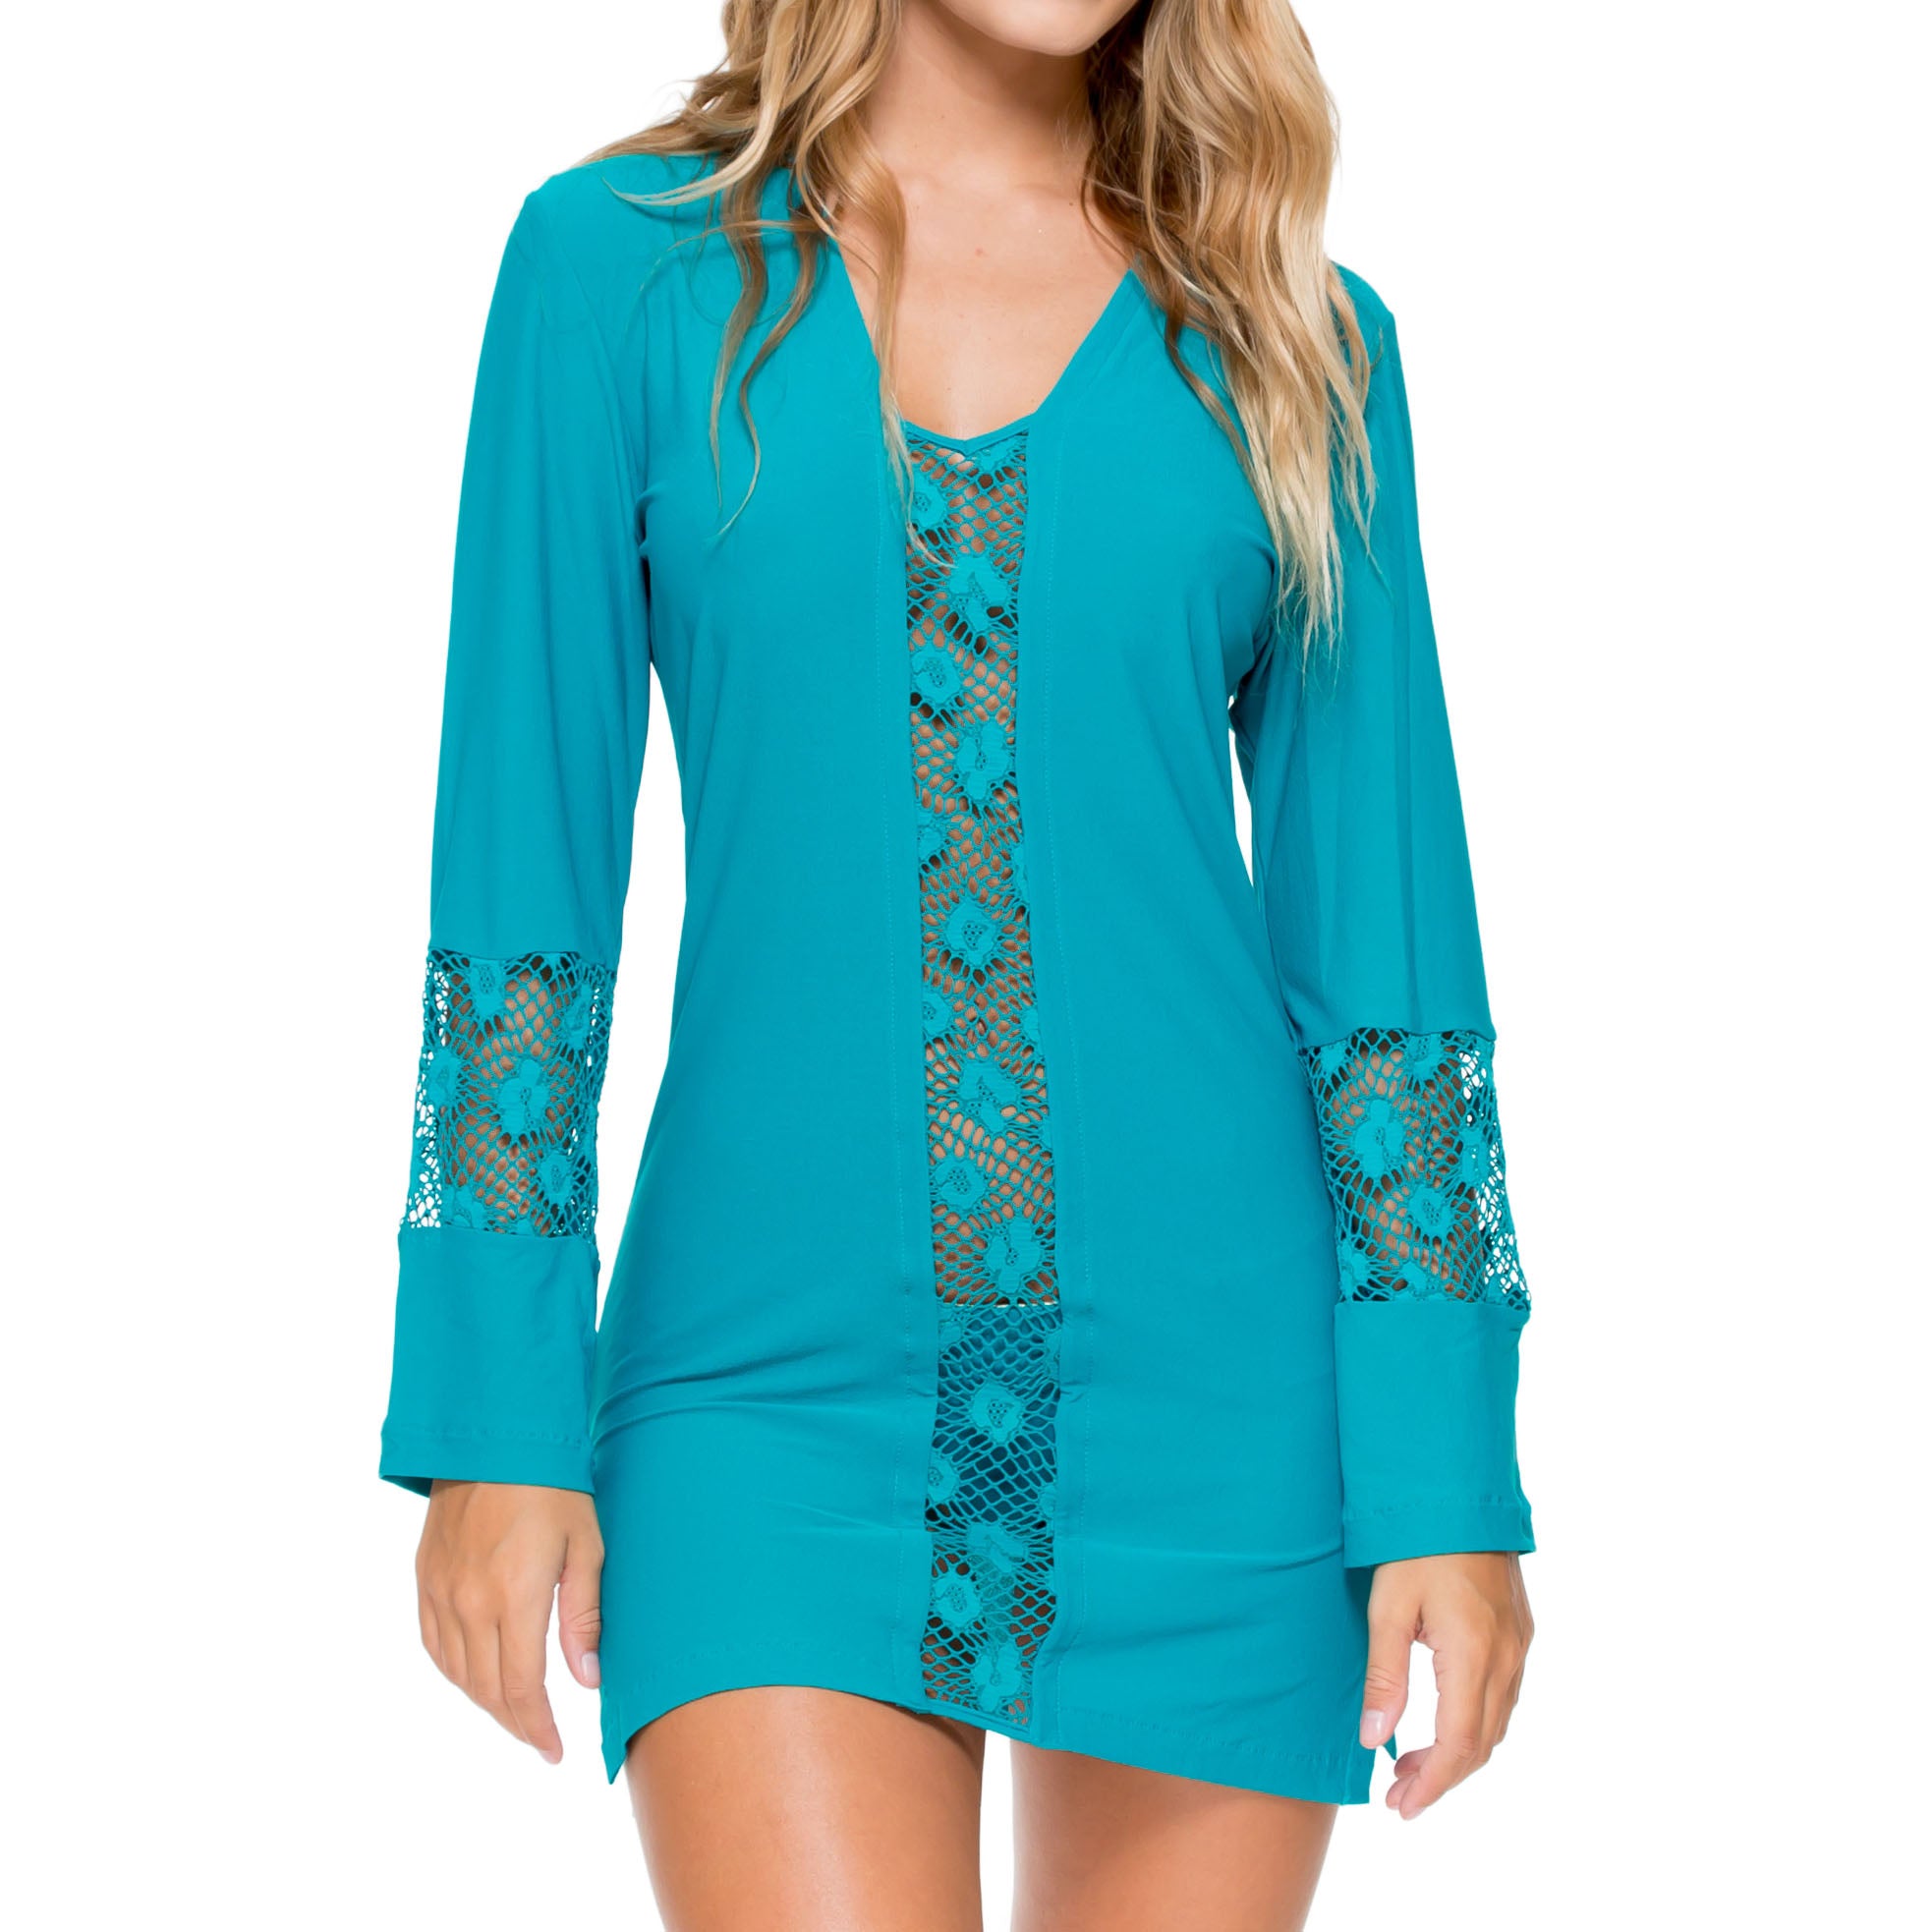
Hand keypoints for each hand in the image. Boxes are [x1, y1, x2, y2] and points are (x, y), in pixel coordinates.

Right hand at [416, 1480, 603, 1763]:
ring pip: (457, 1673)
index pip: (521, 1688)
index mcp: (513, 1598)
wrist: (493, 1435)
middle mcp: (469, 1603)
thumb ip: (583, 1616)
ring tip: (515, 1714)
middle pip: (487, 1689)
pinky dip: (455, 1671)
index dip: (538, 1728)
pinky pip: (434, 1643)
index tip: (555, 1752)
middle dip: (515, 1723)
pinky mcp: (425, 1576)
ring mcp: (440, 1591)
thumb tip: (586, 1681)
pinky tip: (474, 1675)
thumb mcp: (585, 1544)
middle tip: (540, 1740)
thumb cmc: (554, 1485)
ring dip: (485, 1701)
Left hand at [1359, 1551, 1531, 1818]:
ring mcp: (1520, 1644)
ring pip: (1497, 1723)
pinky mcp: (1520, 1630)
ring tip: (1413, 1766)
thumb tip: (1373, 1739)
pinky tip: (1443, 1723)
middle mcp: (1507, 1656)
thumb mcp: (1388, 1606)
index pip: (1459, 1744)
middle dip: (1442, 1777)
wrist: (1461, 1491)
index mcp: (1474, 1654)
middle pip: (1481, 1742)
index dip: (1432, 1783)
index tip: (1401, 1806)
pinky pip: (1504, 1696)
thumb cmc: (1416, 1543)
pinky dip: (1475, 1723)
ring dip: (1459, 1753)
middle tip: (1399, 1794)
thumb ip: (1384, 1676)